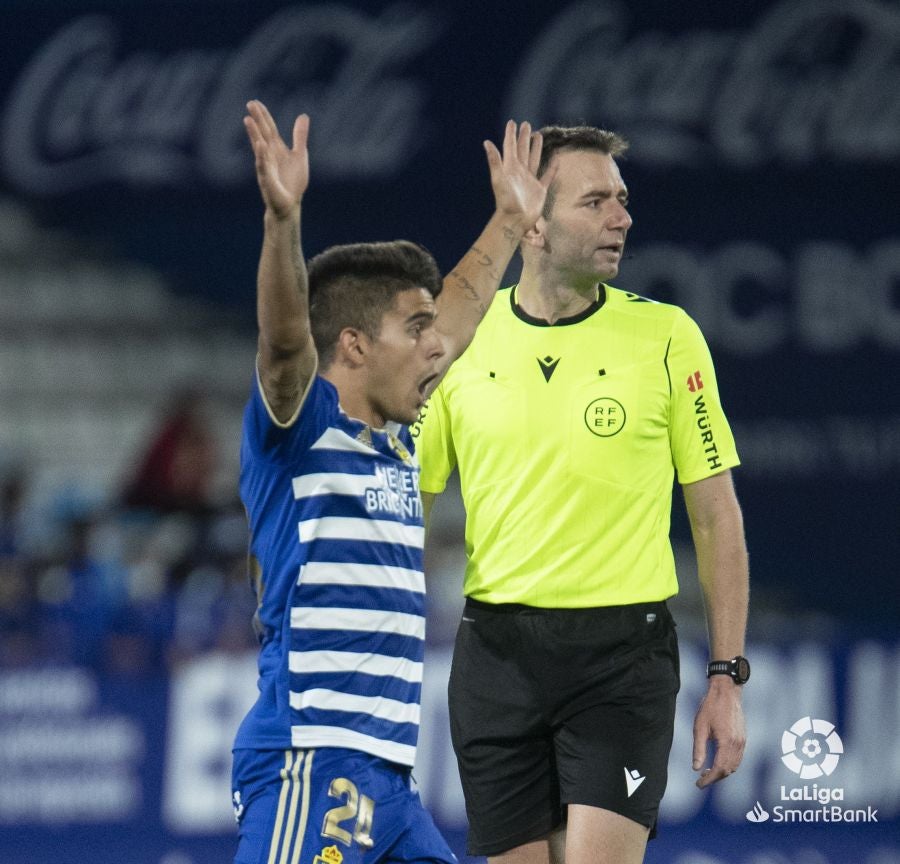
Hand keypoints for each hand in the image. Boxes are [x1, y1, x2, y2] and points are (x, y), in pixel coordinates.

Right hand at [244, 100, 309, 218]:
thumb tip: (303, 116)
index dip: (263, 116)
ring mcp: (266, 167)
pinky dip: (262, 156)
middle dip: (257, 120)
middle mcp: (268, 155)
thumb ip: (299, 136)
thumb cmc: (293, 181)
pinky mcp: (267, 180)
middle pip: (262, 134)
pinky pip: (263, 166)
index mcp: (276, 149)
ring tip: (248, 120)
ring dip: (254, 134)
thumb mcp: (300, 155)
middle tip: (250, 104)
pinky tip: (260, 145)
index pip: (268, 129)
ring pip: (259, 148)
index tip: (256, 102)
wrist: (289, 204)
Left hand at [484, 120, 556, 231]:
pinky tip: (556, 159)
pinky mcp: (539, 190)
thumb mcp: (498, 178)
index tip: (512, 122)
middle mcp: (520, 172)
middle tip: (526, 124)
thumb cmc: (506, 201)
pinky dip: (552, 168)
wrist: (515, 220)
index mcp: (510, 168)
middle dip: (523, 137)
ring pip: (534, 159)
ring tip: (538, 135)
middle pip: (522, 150)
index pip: (510, 147)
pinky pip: (547, 176)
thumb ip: (494, 160)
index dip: (510, 134)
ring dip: (536, 148)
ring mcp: (530, 180)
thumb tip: (486, 142)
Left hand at [692, 681, 745, 787]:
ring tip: (707, 772)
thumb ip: (698, 749)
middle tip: (701, 779)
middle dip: (715, 777)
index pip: (719, 769)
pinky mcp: (743, 738)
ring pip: (734, 765)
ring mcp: (742, 742)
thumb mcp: (700, 727)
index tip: (698, 784)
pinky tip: (717, 761)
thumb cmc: (710, 707)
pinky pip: (737, 758)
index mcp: (726, 742)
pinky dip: (728, 764)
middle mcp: (737, 744)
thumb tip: (695, 768)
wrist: (726, 692)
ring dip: (722, 772)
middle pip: (728, 770)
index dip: (709, 780)